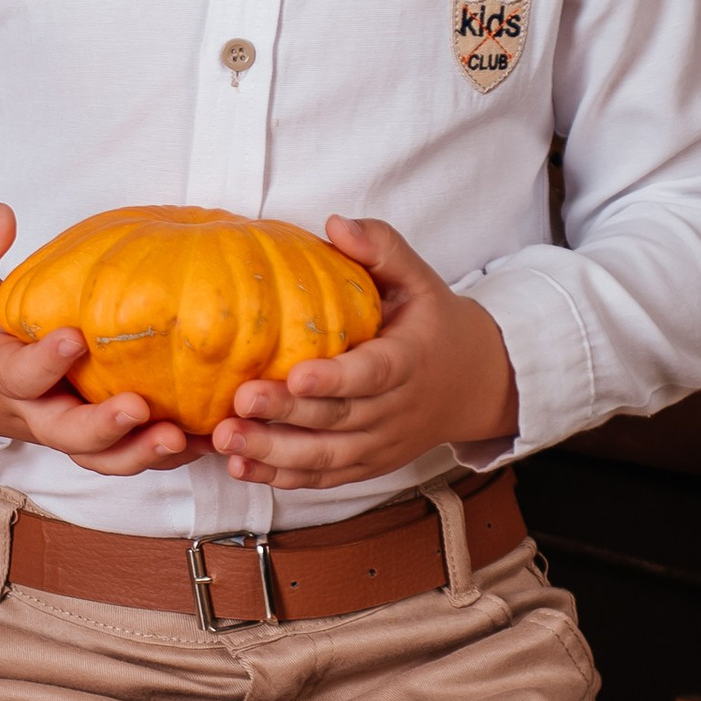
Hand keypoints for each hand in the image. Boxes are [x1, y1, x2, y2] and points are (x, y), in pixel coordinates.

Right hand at [0, 205, 196, 475]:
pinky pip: (124, 455)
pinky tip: (203, 441)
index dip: (45, 363)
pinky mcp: (90, 436)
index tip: (73, 338)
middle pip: (67, 434)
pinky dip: (163, 456)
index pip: (20, 376)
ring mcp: (63, 428)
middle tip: (138, 408)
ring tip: (179, 438)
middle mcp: (34, 411)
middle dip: (104, 428)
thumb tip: (2, 214)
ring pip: (99, 458)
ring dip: (140, 453)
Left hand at [210, 216, 516, 490]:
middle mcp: (396, 410)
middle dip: (287, 414)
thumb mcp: (419, 277)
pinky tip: (241, 466)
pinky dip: (283, 476)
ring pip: (327, 456)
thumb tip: (336, 224)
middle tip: (240, 402)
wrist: (473, 383)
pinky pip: (324, 477)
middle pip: (339, 419)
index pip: (373, 374)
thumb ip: (382, 247)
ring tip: (227, 439)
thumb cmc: (433, 322)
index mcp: (409, 360)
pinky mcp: (366, 464)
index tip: (297, 375)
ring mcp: (381, 443)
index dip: (337, 379)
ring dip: (275, 453)